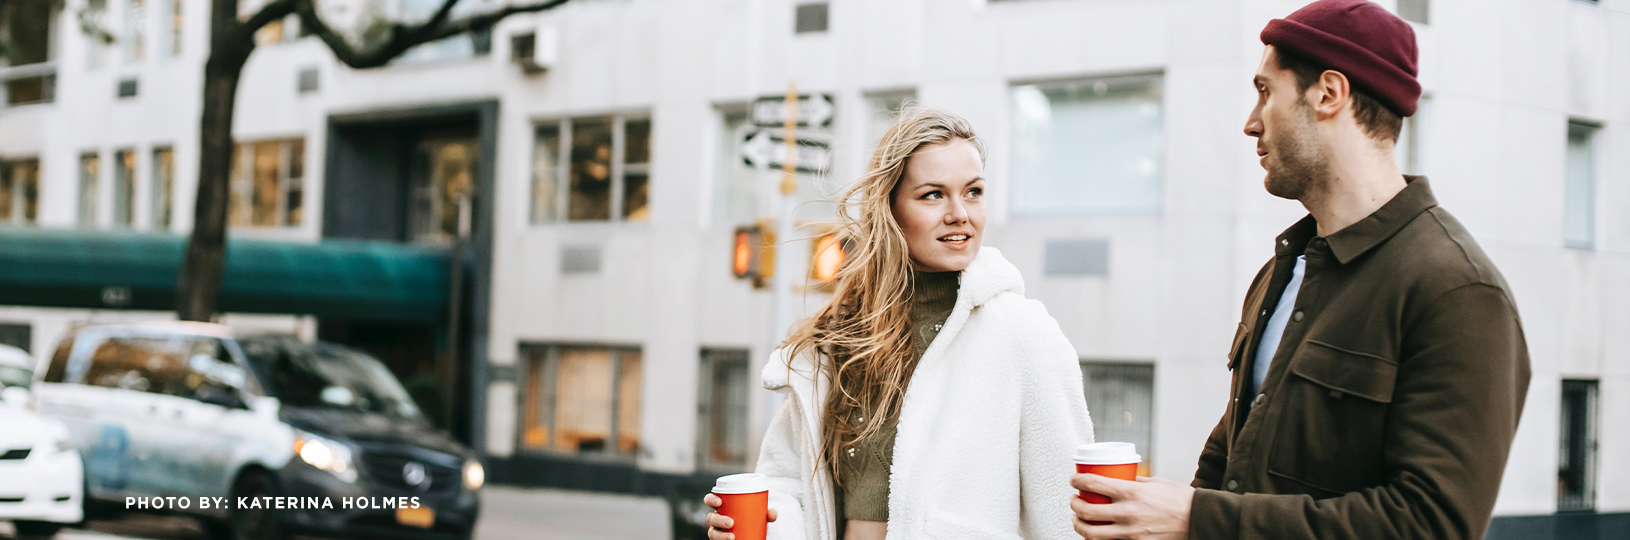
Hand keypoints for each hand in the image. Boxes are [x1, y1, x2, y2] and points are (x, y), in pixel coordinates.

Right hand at [704, 493, 778, 539]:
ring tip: (732, 537)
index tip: (719, 502)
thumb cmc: (752, 517)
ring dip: (720, 536)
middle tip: (731, 523)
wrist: (753, 531)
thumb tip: (772, 514)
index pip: (710, 500)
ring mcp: (717, 531)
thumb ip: (766, 512)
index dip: (711, 500)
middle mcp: (716, 518)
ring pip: (712, 533)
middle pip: (710, 518)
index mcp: (722, 506)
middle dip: (719, 520)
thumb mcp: (758, 513)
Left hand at [1069, 474, 1193, 539]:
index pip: (1092, 483)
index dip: (1076, 480)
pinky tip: (1095, 533)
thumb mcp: (1154, 482)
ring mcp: (1130, 532)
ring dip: (1079, 525)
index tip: (1074, 480)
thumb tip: (1117, 477)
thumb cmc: (1180, 500)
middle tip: (1074, 499)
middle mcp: (1128, 513)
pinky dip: (1097, 539)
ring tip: (1078, 519)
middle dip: (1074, 504)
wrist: (1199, 520)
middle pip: (1085, 511)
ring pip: (1091, 533)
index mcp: (1131, 492)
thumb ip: (1133, 481)